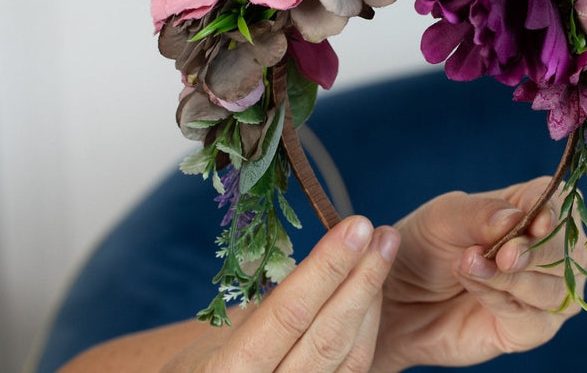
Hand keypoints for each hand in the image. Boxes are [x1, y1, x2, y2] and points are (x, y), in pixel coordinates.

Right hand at [163, 216, 400, 372]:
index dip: (327, 268)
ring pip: (351, 353)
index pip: (290, 313)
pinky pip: (355, 368)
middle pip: (329, 334)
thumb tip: (320, 255)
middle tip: (382, 234)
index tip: (354, 227)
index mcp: (232, 371)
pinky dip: (368, 327)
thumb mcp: (218, 335)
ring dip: (371, 299)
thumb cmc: (203, 366)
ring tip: (384, 252)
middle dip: (361, 279)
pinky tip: (372, 292)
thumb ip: (266, 307)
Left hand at [371, 177, 586, 370]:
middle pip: (572, 250)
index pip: (562, 204)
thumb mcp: (442, 218)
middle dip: (540, 251)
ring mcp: (541, 293)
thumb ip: (479, 214)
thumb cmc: (422, 246)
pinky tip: (473, 288)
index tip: (537, 221)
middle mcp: (547, 252)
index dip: (556, 212)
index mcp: (530, 210)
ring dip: (513, 278)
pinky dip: (502, 301)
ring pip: (558, 289)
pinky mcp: (528, 329)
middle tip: (503, 254)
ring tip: (468, 265)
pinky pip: (534, 320)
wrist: (394, 296)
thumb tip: (516, 218)